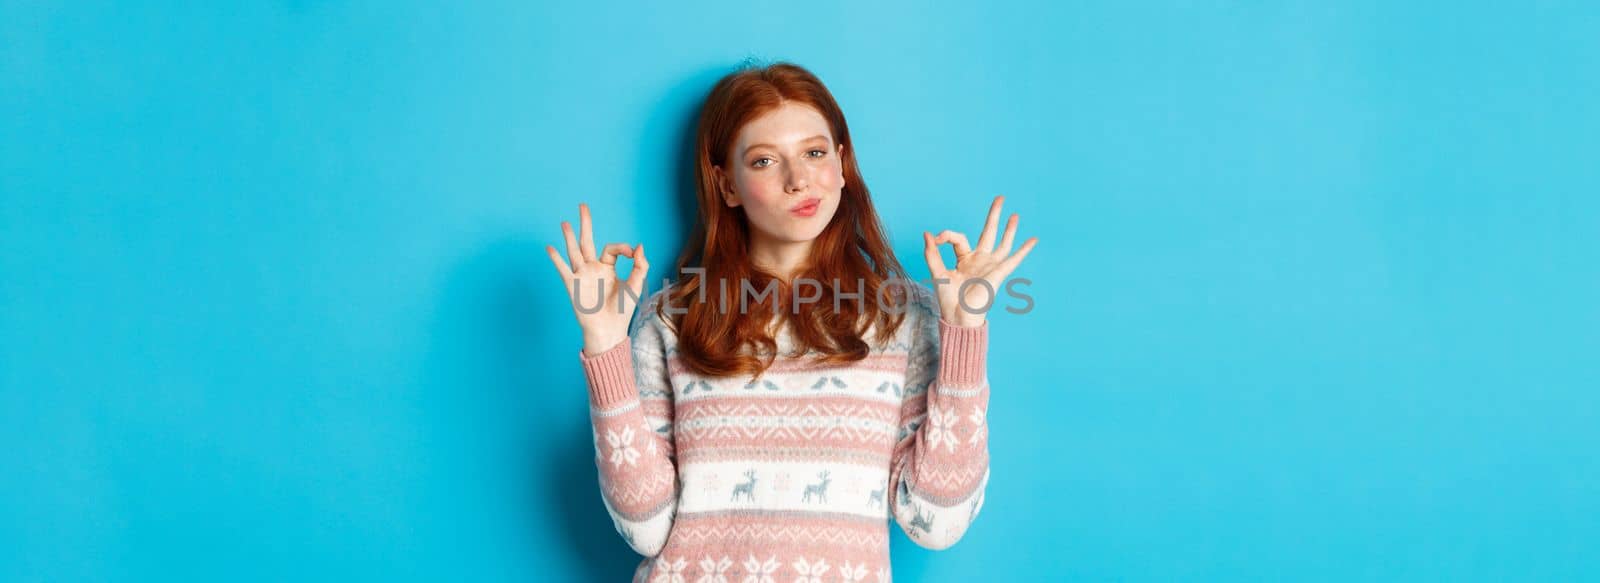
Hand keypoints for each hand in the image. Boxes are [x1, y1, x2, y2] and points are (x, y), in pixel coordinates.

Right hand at [546, 203, 649, 355]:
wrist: (609, 330)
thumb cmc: (622, 310)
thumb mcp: (636, 285)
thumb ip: (640, 265)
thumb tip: (639, 245)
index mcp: (608, 268)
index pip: (612, 249)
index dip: (622, 247)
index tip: (632, 253)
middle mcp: (593, 269)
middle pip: (587, 242)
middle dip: (585, 224)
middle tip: (583, 206)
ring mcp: (582, 276)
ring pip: (574, 252)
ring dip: (569, 237)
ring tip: (565, 223)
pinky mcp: (574, 286)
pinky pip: (563, 270)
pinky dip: (556, 259)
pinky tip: (550, 248)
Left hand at [923, 195, 1037, 326]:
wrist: (958, 316)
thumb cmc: (948, 299)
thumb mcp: (937, 272)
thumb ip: (932, 253)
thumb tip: (927, 234)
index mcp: (964, 259)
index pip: (958, 238)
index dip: (947, 235)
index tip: (937, 238)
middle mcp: (980, 260)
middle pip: (988, 232)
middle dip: (994, 215)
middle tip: (1000, 198)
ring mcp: (990, 266)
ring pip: (1002, 243)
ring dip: (1009, 229)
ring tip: (1015, 215)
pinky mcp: (998, 273)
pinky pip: (1013, 259)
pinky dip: (1024, 249)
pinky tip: (1033, 239)